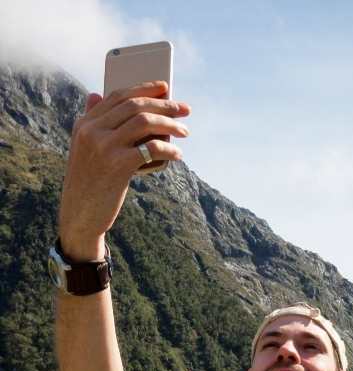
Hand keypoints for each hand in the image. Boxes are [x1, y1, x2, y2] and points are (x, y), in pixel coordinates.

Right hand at [58, 80, 190, 260]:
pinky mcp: (118, 166)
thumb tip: (97, 93)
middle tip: (185, 109)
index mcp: (84, 123)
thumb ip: (92, 121)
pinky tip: (178, 154)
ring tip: (185, 131)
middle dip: (164, 104)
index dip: (144, 88)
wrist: (80, 214)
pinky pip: (151, 149)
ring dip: (170, 124)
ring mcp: (104, 147)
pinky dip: (169, 149)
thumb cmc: (90, 181)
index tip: (165, 86)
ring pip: (144, 122)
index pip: (117, 96)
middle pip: (135, 106)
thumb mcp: (84, 148)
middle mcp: (92, 130)